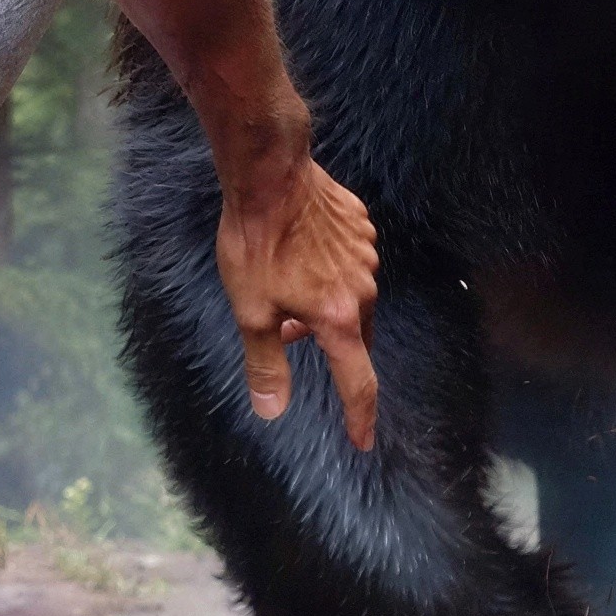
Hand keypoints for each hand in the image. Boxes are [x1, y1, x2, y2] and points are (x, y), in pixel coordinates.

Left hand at [216, 152, 379, 448]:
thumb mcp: (250, 311)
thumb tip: (272, 410)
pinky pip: (350, 261)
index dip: (360, 416)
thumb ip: (266, 363)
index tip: (364, 440)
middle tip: (286, 329)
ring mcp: (366, 255)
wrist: (270, 175)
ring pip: (351, 296)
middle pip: (352, 334)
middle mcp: (363, 290)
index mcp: (339, 318)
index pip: (358, 382)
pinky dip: (329, 268)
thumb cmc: (255, 244)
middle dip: (325, 342)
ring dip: (325, 303)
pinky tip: (299, 249)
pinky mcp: (361, 227)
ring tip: (284, 282)